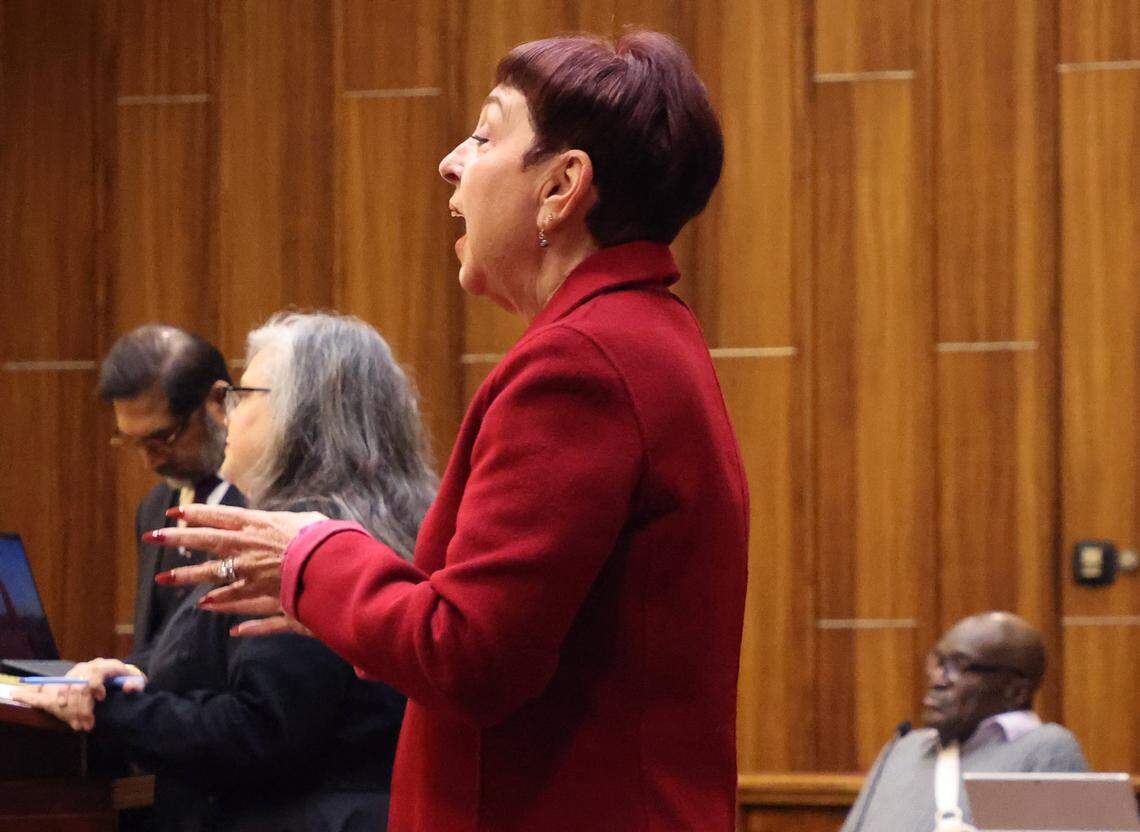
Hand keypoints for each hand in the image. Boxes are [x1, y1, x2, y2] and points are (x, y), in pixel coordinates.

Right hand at [9, 658, 145, 730]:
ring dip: (71, 713)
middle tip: (89, 725)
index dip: (95, 685)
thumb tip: (129, 687)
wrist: (118, 681)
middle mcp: (86, 668)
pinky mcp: (65, 684)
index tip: (101, 699)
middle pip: (78, 687)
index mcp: (103, 665)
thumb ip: (136, 683)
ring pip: (65, 693)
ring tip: (80, 726)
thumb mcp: (137, 681)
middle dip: (82, 708)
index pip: (95, 672)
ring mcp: (73, 676)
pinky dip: (39, 698)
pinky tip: (31, 701)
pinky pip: (48, 691)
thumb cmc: (127, 680)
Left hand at [145, 504, 326, 635]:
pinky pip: (235, 601)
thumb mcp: (308, 521)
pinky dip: (221, 604)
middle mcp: (248, 548)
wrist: (333, 568)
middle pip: (206, 541)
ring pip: (212, 575)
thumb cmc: (325, 540)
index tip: (174, 513)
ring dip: (187, 576)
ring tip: (164, 579)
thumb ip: (290, 523)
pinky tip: (206, 607)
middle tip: (152, 537)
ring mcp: (251, 574)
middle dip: (177, 539)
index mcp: (259, 526)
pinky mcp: (260, 596)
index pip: (219, 517)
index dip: (195, 514)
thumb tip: (287, 523)